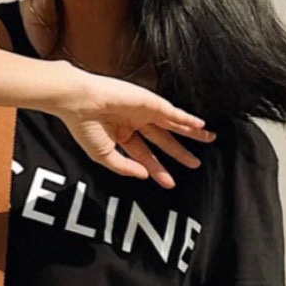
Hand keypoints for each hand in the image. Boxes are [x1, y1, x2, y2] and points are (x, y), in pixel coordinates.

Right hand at [46, 66, 215, 187]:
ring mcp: (142, 111)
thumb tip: (144, 175)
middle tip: (194, 164)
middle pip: (163, 140)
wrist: (77, 102)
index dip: (158, 170)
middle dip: (179, 153)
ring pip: (172, 124)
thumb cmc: (84, 126)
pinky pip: (172, 112)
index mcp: (122, 134)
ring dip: (190, 132)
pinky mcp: (148, 101)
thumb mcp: (103, 155)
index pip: (145, 155)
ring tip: (208, 139)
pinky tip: (199, 125)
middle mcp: (134, 122)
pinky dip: (186, 118)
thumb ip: (124, 167)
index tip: (169, 183)